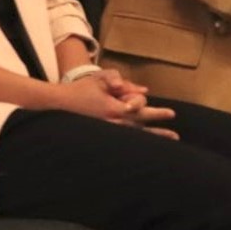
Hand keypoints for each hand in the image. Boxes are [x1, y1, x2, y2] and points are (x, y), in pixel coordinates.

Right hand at [52, 74, 178, 138]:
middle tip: (175, 130)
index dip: (139, 100)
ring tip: (170, 142)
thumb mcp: (99, 79)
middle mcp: (113, 123)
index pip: (138, 107)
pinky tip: (146, 150)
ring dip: (153, 139)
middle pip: (142, 125)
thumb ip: (119, 80)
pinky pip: (125, 143)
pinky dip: (137, 144)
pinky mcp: (102, 139)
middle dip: (159, 126)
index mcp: (113, 109)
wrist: (55, 107)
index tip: (135, 97)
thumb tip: (144, 90)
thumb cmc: (78, 91)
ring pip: (136, 137)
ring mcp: (108, 133)